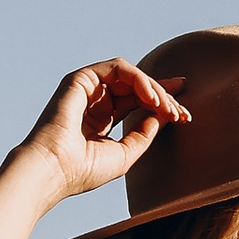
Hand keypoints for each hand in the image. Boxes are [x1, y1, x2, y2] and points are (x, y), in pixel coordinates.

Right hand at [15, 58, 189, 207]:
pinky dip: (139, 79)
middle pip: (137, 88)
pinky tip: (153, 99)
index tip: (185, 114)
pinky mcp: (81, 78)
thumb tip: (161, 116)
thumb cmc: (83, 170)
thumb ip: (143, 134)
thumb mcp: (125, 155)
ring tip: (168, 108)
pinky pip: (118, 68)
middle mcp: (94, 101)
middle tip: (182, 112)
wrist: (54, 170)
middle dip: (164, 97)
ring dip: (154, 89)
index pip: (136, 103)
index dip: (162, 104)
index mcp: (101, 120)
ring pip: (131, 76)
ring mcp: (87, 88)